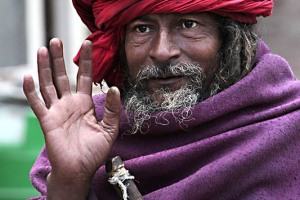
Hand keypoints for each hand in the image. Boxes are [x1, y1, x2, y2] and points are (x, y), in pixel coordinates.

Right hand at [23, 38, 120, 198]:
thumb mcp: (110, 128)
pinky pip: (37, 103)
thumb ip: (114, 109)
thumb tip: (117, 88)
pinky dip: (31, 91)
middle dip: (59, 59)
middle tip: (57, 41)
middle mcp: (70, 104)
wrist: (80, 169)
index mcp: (85, 104)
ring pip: (48, 85)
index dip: (86, 61)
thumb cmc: (94, 151)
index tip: (88, 44)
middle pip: (63, 76)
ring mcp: (57, 111)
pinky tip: (28, 77)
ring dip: (44, 68)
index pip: (85, 77)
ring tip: (43, 50)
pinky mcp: (47, 120)